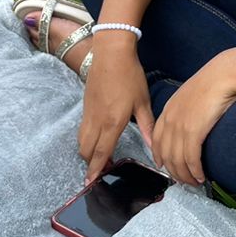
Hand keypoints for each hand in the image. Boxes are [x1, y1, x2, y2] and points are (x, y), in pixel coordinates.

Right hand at [77, 36, 155, 182]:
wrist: (111, 53)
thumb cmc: (130, 76)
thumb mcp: (142, 101)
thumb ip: (147, 126)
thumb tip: (153, 147)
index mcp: (113, 122)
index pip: (102, 152)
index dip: (96, 169)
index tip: (90, 182)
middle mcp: (97, 120)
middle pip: (87, 150)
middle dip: (90, 164)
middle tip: (100, 172)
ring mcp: (88, 113)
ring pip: (82, 140)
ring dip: (87, 152)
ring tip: (99, 158)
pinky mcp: (85, 106)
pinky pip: (82, 130)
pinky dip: (86, 140)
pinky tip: (96, 140)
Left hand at [149, 55, 235, 186]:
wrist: (223, 75)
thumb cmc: (212, 84)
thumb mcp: (190, 97)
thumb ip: (184, 112)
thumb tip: (189, 126)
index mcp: (167, 111)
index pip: (156, 141)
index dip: (160, 157)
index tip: (165, 167)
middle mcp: (170, 121)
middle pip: (166, 155)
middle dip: (174, 172)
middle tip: (184, 182)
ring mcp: (180, 126)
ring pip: (178, 160)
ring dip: (185, 175)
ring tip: (194, 183)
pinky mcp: (194, 131)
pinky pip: (191, 158)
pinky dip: (195, 170)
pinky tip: (201, 176)